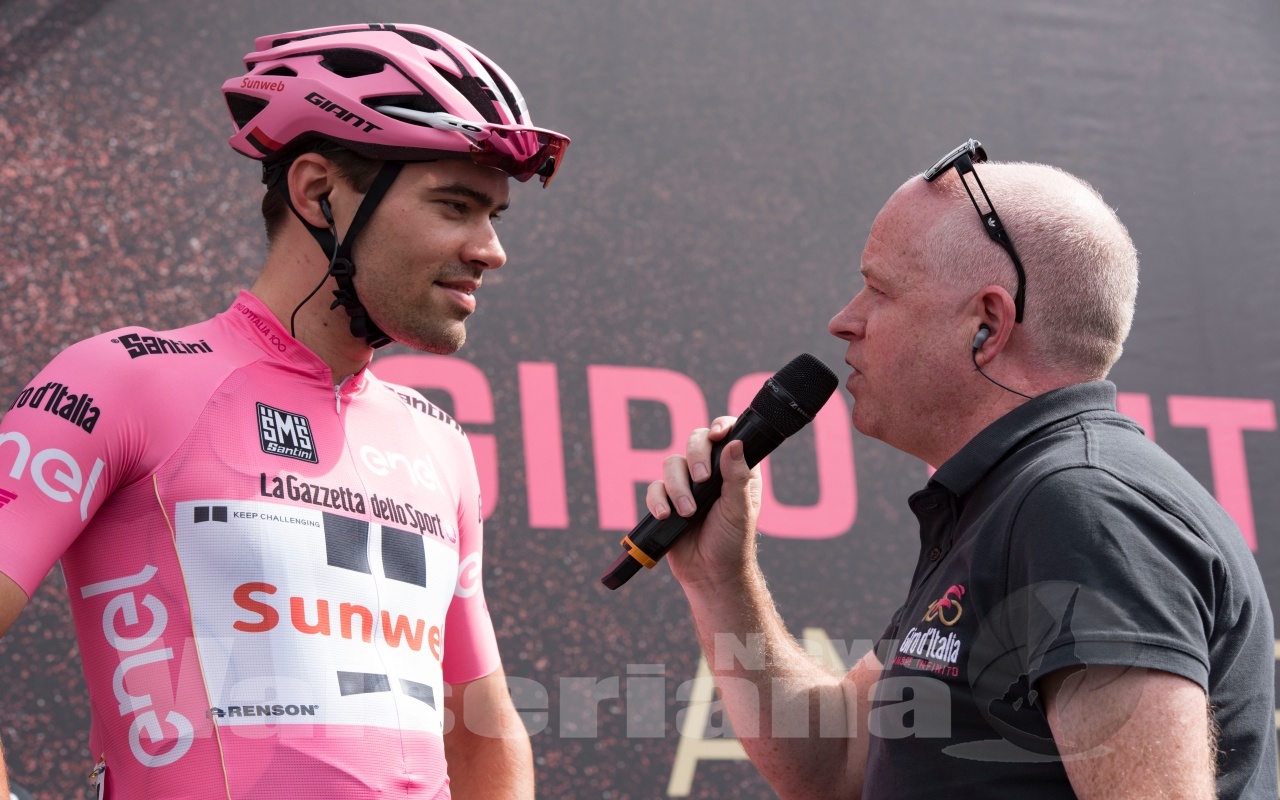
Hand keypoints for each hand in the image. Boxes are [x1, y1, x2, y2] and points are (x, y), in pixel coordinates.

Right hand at [644, 416, 762, 591]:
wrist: (710, 573)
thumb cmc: (733, 542)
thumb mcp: (741, 509)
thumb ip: (737, 476)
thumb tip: (735, 443)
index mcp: (734, 470)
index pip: (727, 435)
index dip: (720, 427)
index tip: (717, 436)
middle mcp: (710, 472)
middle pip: (694, 441)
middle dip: (695, 456)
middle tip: (702, 478)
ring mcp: (686, 485)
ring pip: (671, 463)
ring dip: (678, 487)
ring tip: (688, 512)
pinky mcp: (666, 501)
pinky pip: (654, 488)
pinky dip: (659, 500)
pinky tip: (668, 516)